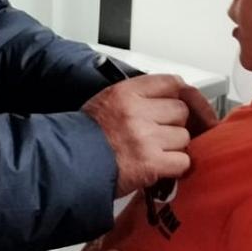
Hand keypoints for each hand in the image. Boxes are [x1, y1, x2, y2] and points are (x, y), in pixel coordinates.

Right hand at [83, 74, 202, 196]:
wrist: (68, 165)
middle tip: (159, 133)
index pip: (171, 83)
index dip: (176, 96)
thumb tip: (165, 99)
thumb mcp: (106, 101)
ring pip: (183, 137)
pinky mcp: (151, 164)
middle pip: (180, 111)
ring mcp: (145, 138)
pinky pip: (182, 161)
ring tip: (154, 152)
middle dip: (173, 123)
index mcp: (125, 93)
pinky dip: (174, 167)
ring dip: (173, 147)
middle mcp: (137, 112)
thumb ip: (136, 97)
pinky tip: (159, 167)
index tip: (173, 105)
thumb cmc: (84, 138)